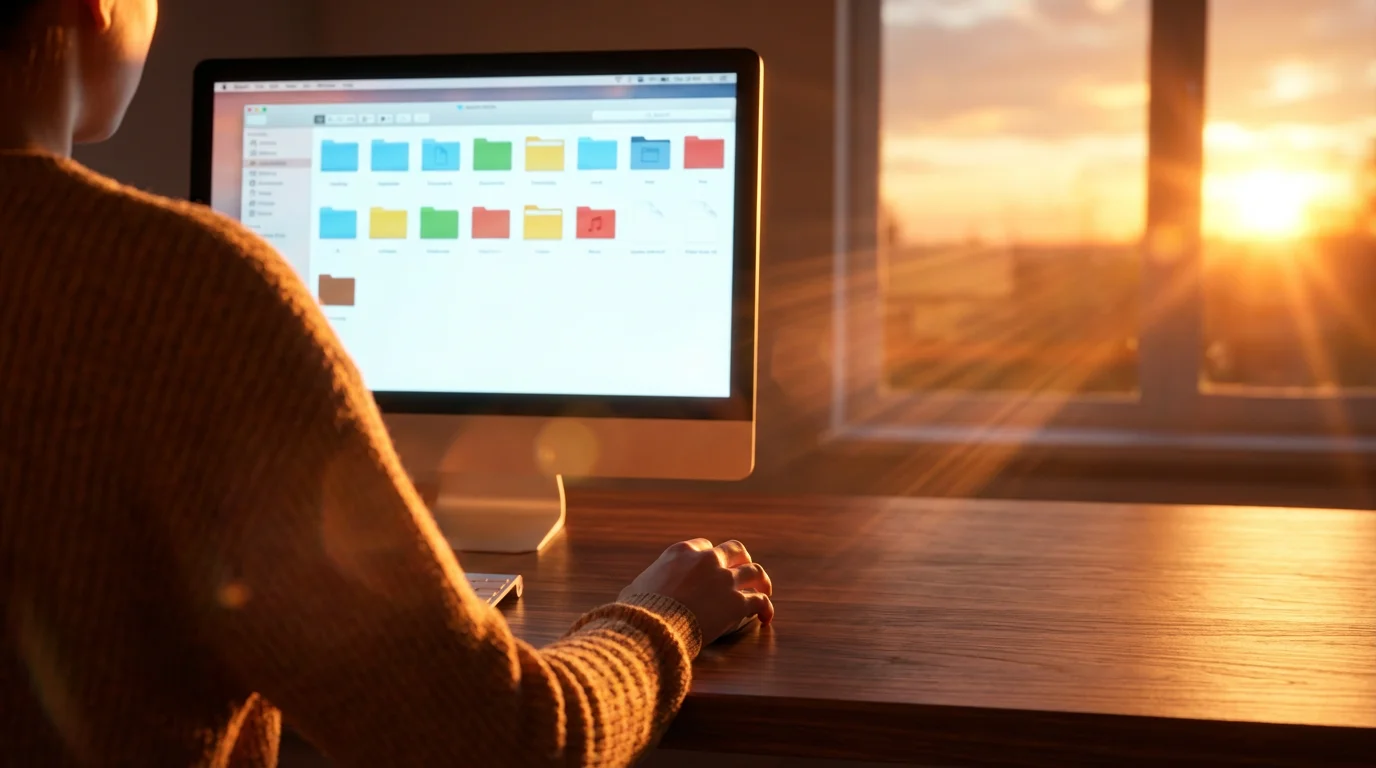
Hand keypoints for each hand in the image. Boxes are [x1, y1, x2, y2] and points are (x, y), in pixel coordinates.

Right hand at [620, 539, 773, 642]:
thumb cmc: (639, 610)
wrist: (653, 626)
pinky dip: (766, 609)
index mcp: (682, 552)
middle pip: (736, 551)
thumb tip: (635, 593)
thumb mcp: (636, 586)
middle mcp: (707, 560)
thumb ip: (646, 584)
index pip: (705, 546)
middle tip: (743, 572)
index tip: (712, 568)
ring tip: (763, 590)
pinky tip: (766, 618)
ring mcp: (725, 580)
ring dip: (761, 581)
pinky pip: (760, 602)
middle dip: (741, 560)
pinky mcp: (737, 603)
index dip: (711, 557)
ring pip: (754, 572)